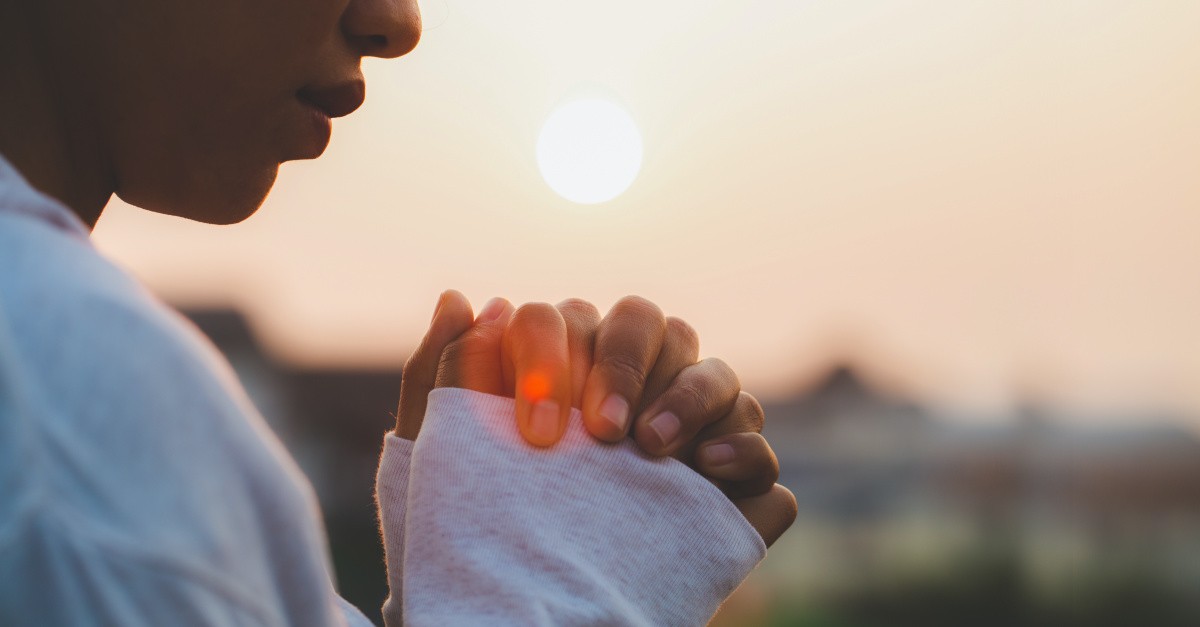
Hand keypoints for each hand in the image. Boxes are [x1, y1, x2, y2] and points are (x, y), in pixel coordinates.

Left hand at [395, 290, 796, 545]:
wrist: (525, 606)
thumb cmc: (481, 524)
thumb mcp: (445, 458)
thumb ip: (443, 375)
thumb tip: (463, 300)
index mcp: (570, 365)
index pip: (574, 320)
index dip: (558, 357)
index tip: (538, 431)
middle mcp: (635, 387)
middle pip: (653, 325)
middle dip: (626, 365)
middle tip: (601, 432)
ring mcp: (690, 432)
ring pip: (717, 373)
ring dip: (689, 396)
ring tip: (652, 451)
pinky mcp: (731, 486)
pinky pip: (758, 447)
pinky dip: (744, 449)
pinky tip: (709, 471)